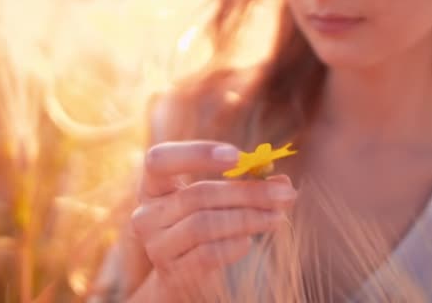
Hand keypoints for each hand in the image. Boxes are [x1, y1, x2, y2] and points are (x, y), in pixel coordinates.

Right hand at [130, 141, 296, 300]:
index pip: (159, 160)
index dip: (196, 154)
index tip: (238, 156)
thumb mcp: (220, 200)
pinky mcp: (172, 272)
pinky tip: (249, 242)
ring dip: (248, 218)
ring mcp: (156, 245)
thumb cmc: (205, 225)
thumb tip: (282, 182)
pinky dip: (235, 246)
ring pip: (204, 224)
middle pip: (197, 194)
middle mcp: (147, 213)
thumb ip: (247, 185)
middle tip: (285, 194)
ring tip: (277, 217)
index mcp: (154, 186)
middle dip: (247, 192)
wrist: (184, 278)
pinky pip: (208, 254)